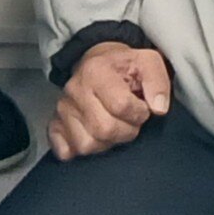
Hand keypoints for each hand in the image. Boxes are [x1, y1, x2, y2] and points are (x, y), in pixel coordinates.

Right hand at [48, 42, 170, 160]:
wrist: (98, 63)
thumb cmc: (124, 67)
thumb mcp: (148, 62)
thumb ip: (158, 82)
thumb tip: (158, 108)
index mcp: (96, 71)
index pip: (122, 106)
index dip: (140, 112)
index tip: (142, 108)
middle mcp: (74, 90)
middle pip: (104, 130)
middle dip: (126, 131)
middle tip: (130, 120)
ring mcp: (62, 110)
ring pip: (87, 145)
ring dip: (107, 142)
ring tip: (113, 126)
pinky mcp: (55, 125)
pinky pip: (66, 152)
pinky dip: (81, 150)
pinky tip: (93, 136)